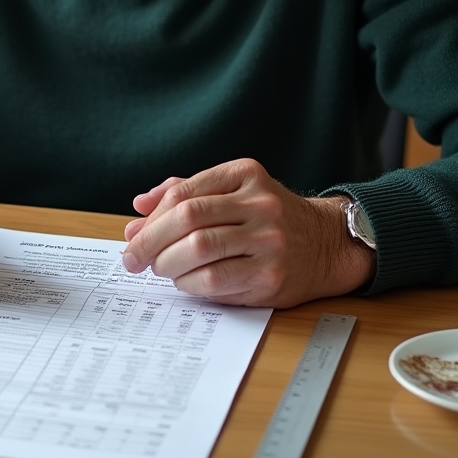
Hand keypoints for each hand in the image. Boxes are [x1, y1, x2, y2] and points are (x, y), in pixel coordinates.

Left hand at [121, 158, 375, 307]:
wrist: (326, 244)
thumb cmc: (267, 218)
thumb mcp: (232, 191)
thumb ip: (185, 194)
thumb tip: (138, 209)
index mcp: (244, 174)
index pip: (183, 193)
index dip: (151, 218)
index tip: (131, 236)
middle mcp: (259, 203)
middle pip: (188, 218)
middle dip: (151, 241)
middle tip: (133, 258)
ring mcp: (268, 239)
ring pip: (199, 249)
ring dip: (168, 263)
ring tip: (160, 269)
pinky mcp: (272, 275)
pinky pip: (216, 280)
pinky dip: (190, 283)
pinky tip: (185, 282)